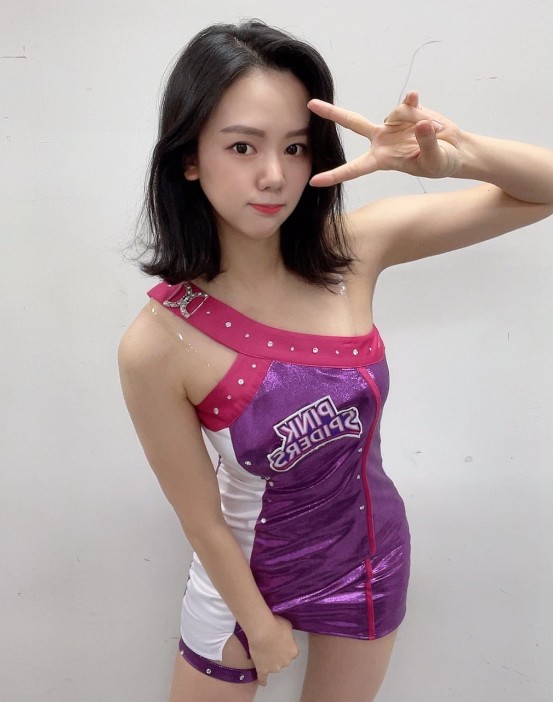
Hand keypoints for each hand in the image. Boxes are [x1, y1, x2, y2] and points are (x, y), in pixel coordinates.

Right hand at [247, 615, 297, 686]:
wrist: (263, 631)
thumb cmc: (276, 625)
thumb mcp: (288, 626)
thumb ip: (288, 635)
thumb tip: (285, 636)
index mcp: (293, 652)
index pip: (291, 652)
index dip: (284, 646)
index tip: (279, 641)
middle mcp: (286, 662)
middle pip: (283, 660)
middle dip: (278, 654)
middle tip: (270, 644)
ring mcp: (274, 667)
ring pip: (273, 666)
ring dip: (269, 661)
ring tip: (263, 651)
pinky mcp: (263, 670)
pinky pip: (263, 678)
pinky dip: (263, 681)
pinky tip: (263, 683)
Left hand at [308, 91, 462, 185]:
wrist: (456, 150)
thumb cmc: (442, 163)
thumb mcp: (435, 161)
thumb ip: (426, 144)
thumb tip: (421, 124)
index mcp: (382, 159)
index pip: (354, 168)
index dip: (335, 175)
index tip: (315, 181)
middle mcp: (382, 140)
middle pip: (353, 123)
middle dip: (332, 113)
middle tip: (310, 104)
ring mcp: (393, 124)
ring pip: (396, 113)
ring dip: (417, 121)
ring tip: (436, 133)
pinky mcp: (407, 111)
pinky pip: (408, 102)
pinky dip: (414, 103)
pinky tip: (418, 99)